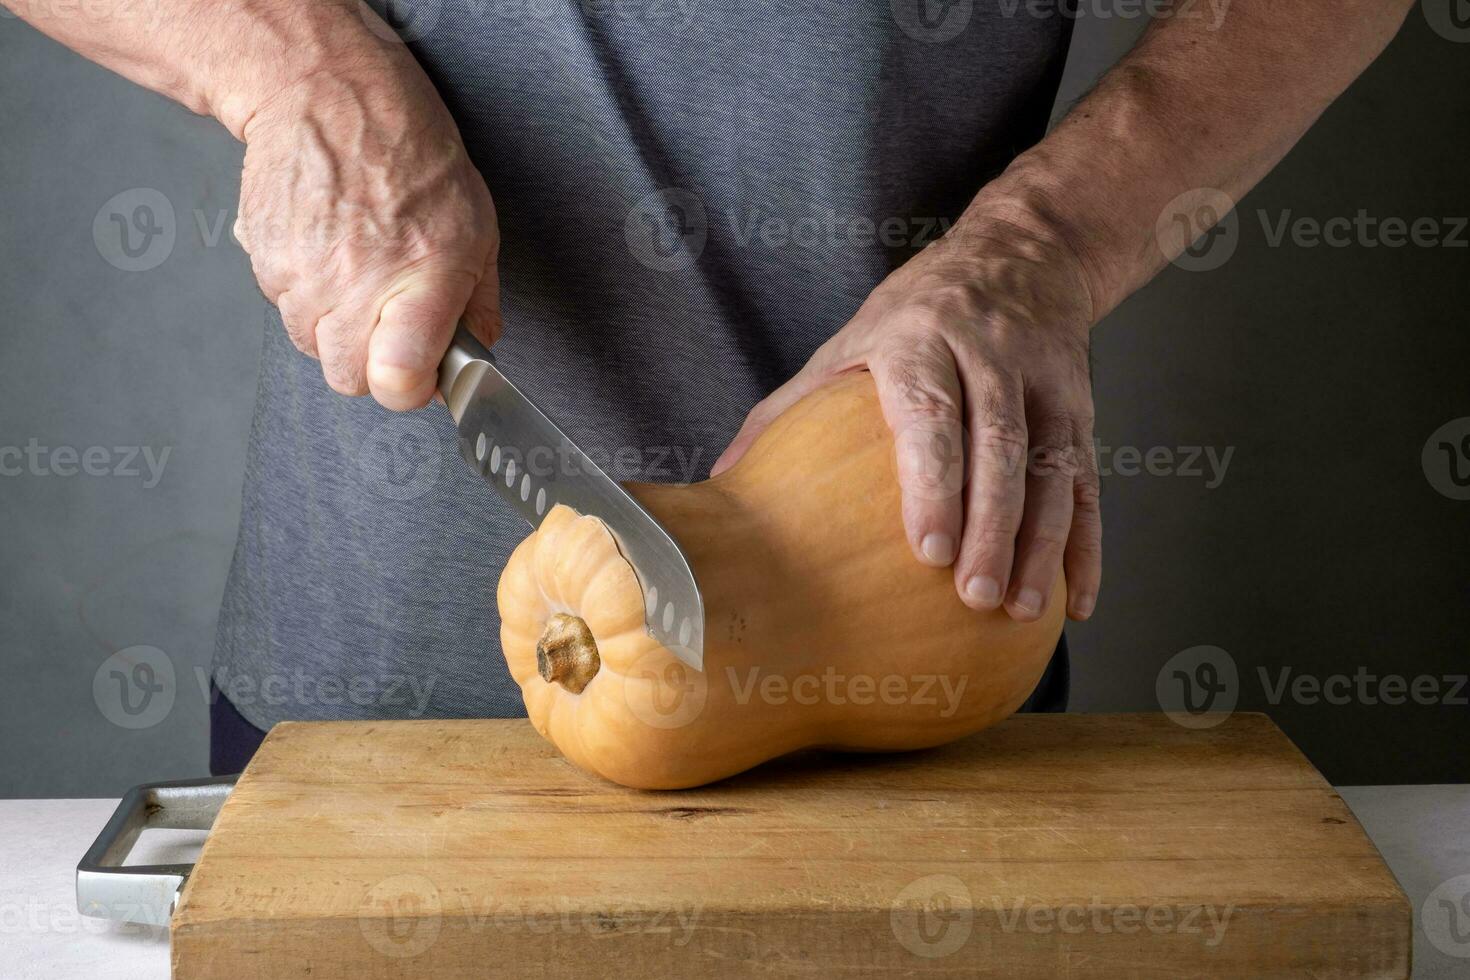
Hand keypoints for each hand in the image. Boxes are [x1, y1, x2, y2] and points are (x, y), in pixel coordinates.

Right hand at [233, 58, 498, 409]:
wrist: (329, 93)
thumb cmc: (410, 154)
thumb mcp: (476, 226)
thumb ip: (478, 302)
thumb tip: (475, 353)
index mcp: (420, 278)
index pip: (396, 382)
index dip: (410, 388)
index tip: (420, 373)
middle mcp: (354, 282)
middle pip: (348, 378)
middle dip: (372, 361)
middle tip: (389, 318)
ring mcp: (301, 274)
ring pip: (311, 346)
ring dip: (335, 325)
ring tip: (359, 269)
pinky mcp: (263, 259)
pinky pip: (283, 307)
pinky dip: (304, 292)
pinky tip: (328, 250)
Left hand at [713, 214, 1100, 621]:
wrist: (1022, 254)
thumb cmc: (915, 313)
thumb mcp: (848, 340)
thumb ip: (788, 406)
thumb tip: (722, 476)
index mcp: (921, 338)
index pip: (932, 411)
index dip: (933, 479)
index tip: (927, 547)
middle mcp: (990, 355)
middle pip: (1001, 445)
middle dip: (992, 524)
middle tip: (975, 597)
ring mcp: (1045, 381)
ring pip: (1053, 467)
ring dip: (1042, 543)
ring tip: (1021, 610)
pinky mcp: (1081, 407)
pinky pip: (1089, 481)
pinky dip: (1087, 543)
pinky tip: (1079, 599)